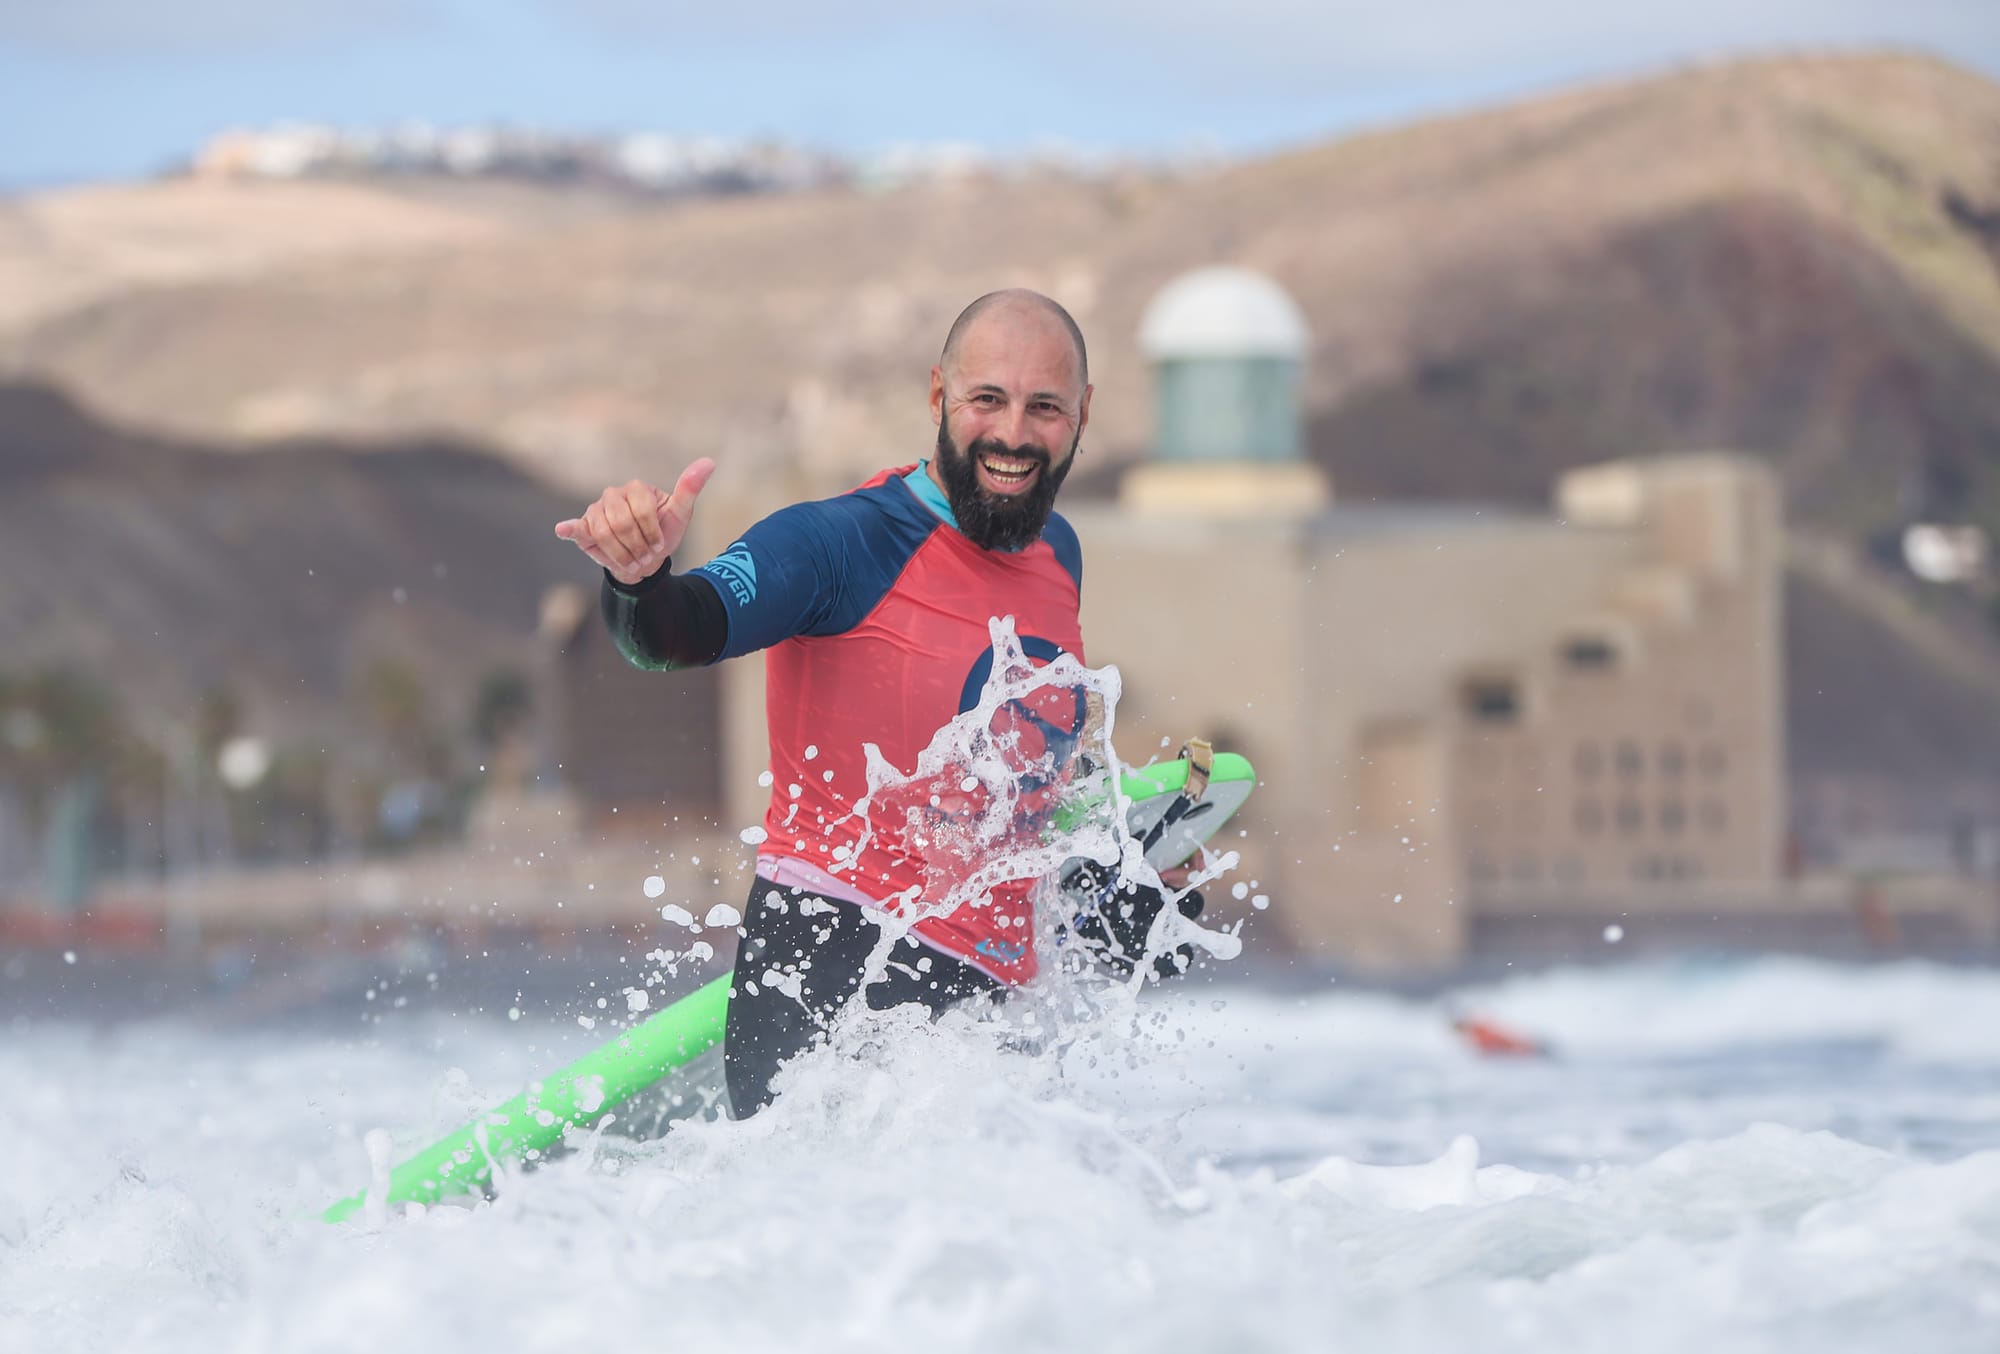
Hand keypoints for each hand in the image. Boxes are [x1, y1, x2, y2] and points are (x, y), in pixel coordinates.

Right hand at [553, 459, 715, 585]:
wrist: (646, 558)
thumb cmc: (664, 532)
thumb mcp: (680, 513)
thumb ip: (690, 488)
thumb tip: (709, 462)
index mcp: (636, 488)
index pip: (641, 511)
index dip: (652, 534)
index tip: (660, 546)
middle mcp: (613, 495)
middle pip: (622, 524)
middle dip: (637, 546)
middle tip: (646, 557)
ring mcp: (596, 509)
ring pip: (604, 534)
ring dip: (621, 554)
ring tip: (633, 561)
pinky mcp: (584, 526)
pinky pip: (576, 528)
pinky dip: (570, 529)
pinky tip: (564, 529)